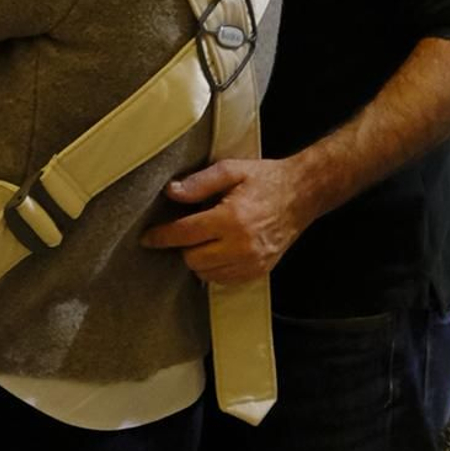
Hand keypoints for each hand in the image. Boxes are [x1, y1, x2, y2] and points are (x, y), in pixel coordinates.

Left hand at [141, 156, 306, 284]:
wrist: (302, 194)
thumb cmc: (266, 180)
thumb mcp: (231, 170)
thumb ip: (199, 182)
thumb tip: (171, 193)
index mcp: (232, 218)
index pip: (185, 234)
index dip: (161, 236)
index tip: (147, 238)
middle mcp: (242, 245)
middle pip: (192, 259)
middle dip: (183, 246)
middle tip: (187, 229)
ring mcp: (252, 262)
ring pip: (205, 273)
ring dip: (198, 258)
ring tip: (207, 238)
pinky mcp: (259, 271)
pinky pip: (223, 280)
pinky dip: (215, 268)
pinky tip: (219, 249)